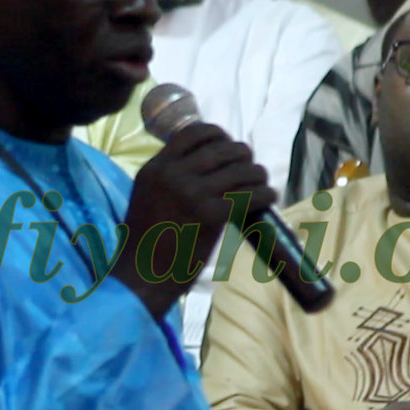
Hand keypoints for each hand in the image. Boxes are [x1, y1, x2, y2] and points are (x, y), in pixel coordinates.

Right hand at [114, 123, 275, 316]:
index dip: (217, 134)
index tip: (228, 144)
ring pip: (240, 169)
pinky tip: (268, 198)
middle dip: (242, 154)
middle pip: (221, 148)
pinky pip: (249, 195)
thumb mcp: (148, 196)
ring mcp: (191, 193)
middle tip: (250, 166)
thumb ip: (171, 177)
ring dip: (257, 173)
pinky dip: (264, 194)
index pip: (193, 133)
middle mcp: (172, 175)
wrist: (141, 276)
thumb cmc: (146, 242)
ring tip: (262, 182)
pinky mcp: (210, 216)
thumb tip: (209, 163)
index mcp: (155, 168)